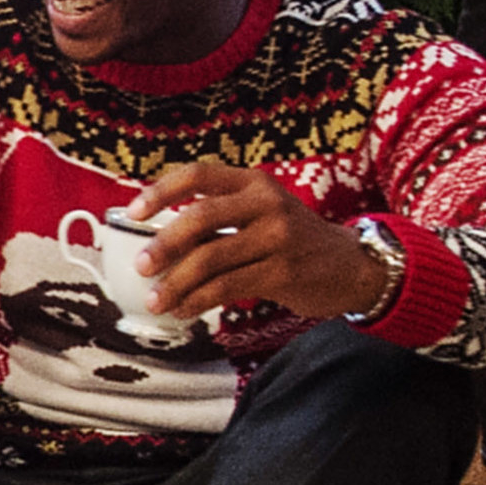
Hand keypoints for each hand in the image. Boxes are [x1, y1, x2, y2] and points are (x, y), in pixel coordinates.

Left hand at [127, 160, 390, 320]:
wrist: (351, 265)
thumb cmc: (291, 241)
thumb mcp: (260, 214)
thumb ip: (217, 220)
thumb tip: (153, 241)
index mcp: (252, 182)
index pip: (198, 174)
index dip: (161, 191)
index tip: (133, 212)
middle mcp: (266, 203)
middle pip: (201, 218)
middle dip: (164, 244)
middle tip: (142, 266)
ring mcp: (278, 237)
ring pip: (212, 258)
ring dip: (176, 283)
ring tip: (155, 301)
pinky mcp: (284, 271)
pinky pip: (228, 287)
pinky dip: (198, 301)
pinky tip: (182, 310)